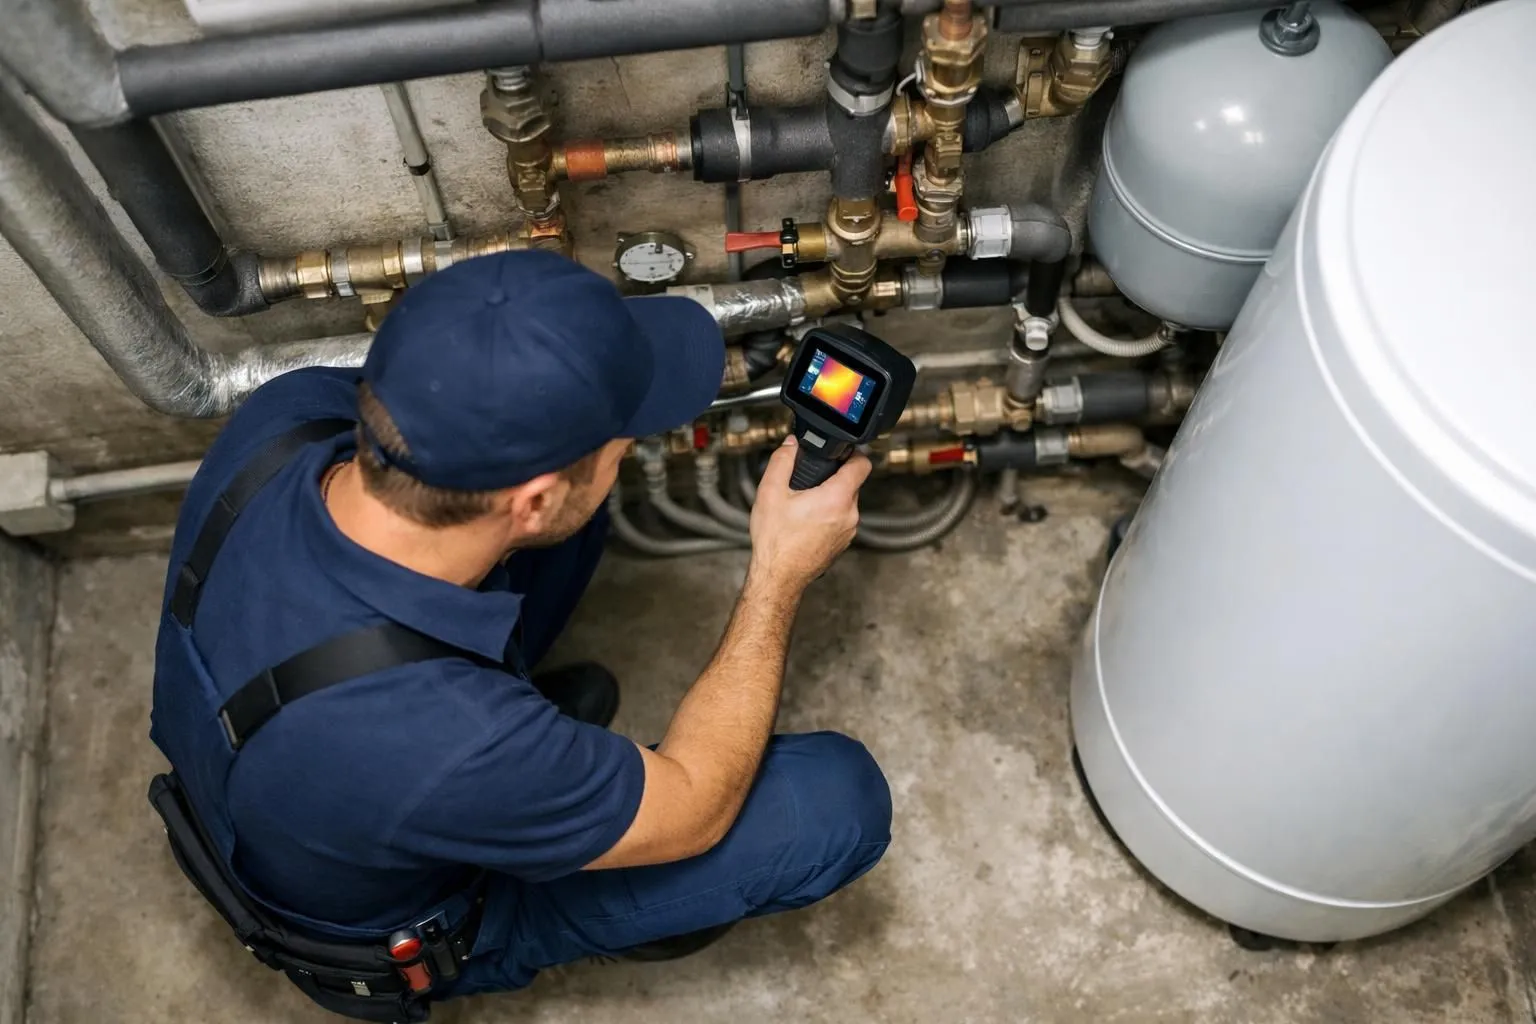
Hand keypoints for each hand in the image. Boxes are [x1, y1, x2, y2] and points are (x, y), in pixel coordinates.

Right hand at [747, 436, 870, 592]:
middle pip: (852, 484)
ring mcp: (849, 531)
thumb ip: (782, 461)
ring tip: (804, 503)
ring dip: (830, 498)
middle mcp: (849, 515)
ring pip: (846, 503)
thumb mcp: (770, 493)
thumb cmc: (776, 541)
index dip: (853, 453)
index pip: (863, 465)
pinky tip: (806, 521)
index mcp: (837, 498)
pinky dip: (828, 516)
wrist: (779, 577)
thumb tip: (791, 444)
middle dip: (833, 478)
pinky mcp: (843, 543)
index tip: (842, 452)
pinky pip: (841, 520)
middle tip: (810, 480)